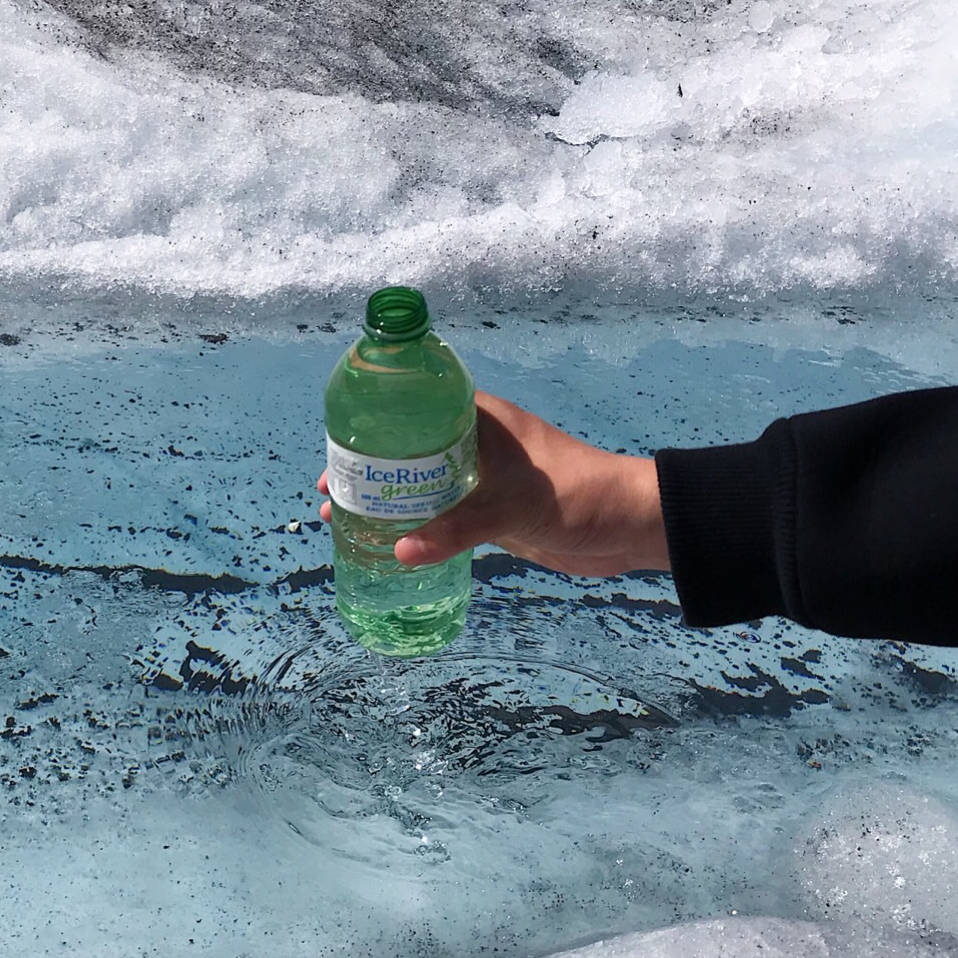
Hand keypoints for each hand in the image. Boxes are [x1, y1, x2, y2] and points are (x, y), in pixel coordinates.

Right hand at [317, 391, 669, 576]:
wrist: (627, 527)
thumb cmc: (576, 496)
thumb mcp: (512, 508)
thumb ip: (456, 529)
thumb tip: (398, 551)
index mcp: (478, 420)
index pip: (414, 406)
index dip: (373, 425)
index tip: (338, 447)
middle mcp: (474, 443)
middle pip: (407, 448)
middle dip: (368, 468)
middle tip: (330, 491)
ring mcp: (481, 478)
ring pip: (420, 483)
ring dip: (385, 498)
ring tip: (342, 517)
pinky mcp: (490, 512)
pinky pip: (439, 512)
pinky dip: (412, 523)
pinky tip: (385, 540)